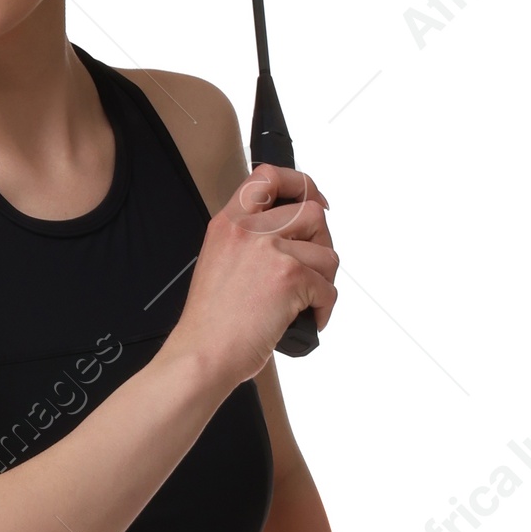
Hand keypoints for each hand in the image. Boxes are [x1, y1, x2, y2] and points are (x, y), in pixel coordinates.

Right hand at [175, 165, 337, 392]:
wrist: (202, 355)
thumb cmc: (210, 325)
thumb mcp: (219, 264)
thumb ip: (249, 244)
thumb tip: (291, 242)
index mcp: (228, 223)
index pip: (268, 176)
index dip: (300, 184)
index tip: (314, 201)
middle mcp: (248, 230)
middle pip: (312, 212)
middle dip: (322, 243)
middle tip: (314, 268)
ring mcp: (269, 251)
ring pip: (327, 253)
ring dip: (324, 280)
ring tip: (306, 301)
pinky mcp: (289, 277)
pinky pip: (328, 288)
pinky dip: (323, 309)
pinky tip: (306, 321)